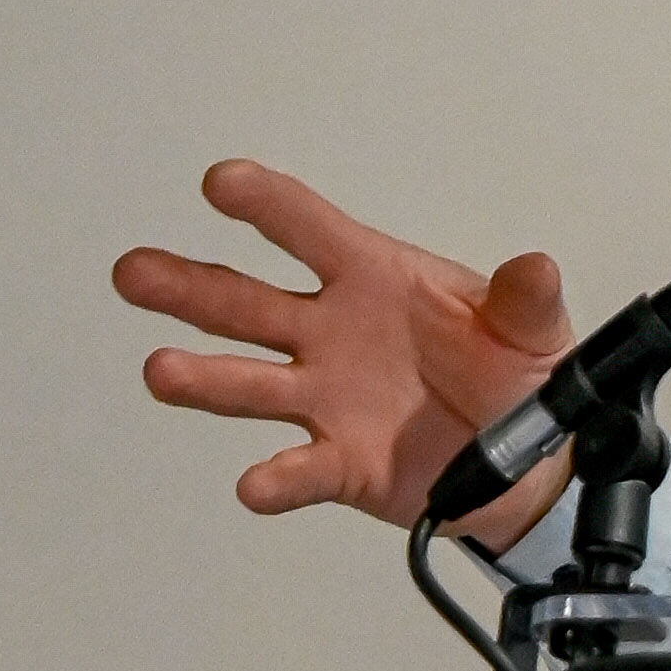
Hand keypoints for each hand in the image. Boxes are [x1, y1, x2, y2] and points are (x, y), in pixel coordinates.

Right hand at [114, 160, 575, 531]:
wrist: (531, 464)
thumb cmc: (515, 376)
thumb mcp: (533, 331)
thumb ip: (524, 302)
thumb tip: (535, 269)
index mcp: (370, 278)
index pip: (306, 230)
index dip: (266, 206)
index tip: (223, 184)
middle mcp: (330, 333)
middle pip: (245, 301)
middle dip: (187, 287)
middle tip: (135, 273)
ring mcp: (326, 397)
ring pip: (250, 382)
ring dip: (203, 377)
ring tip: (161, 372)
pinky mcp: (341, 462)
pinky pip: (301, 469)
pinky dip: (278, 479)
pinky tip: (255, 485)